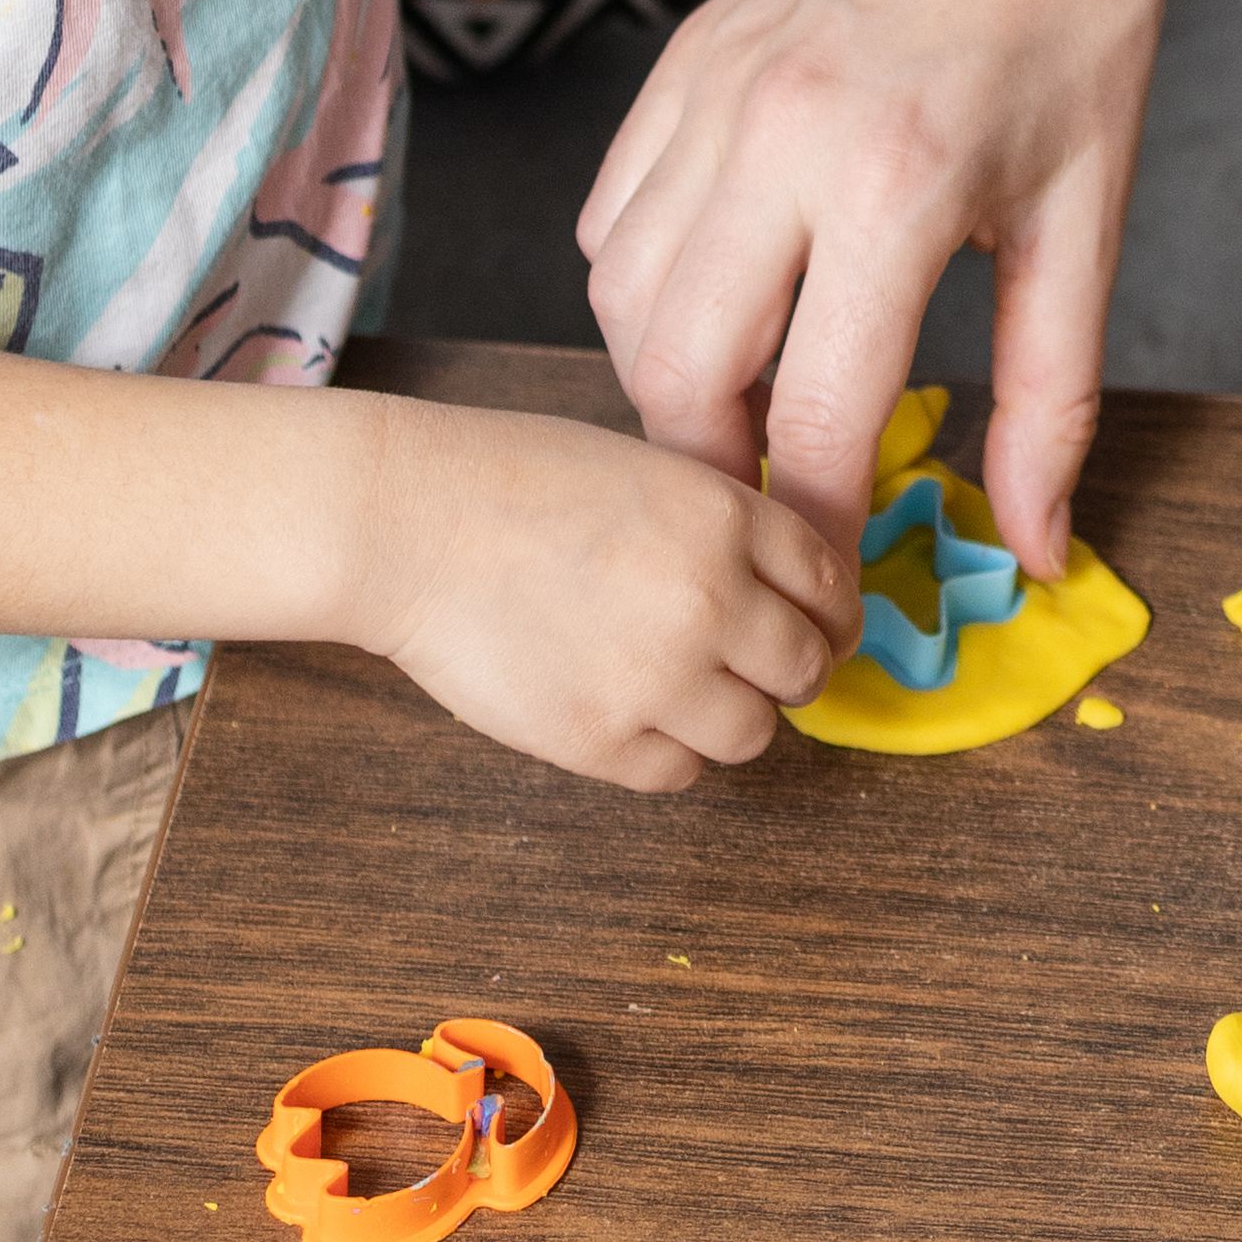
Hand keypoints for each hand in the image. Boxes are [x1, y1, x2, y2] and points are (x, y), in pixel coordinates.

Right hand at [333, 395, 859, 791]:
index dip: (831, 614)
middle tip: (750, 666)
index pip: (831, 586)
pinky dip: (664, 752)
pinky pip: (677, 773)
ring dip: (728, 716)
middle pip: (806, 668)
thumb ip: (723, 527)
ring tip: (678, 688)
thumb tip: (786, 591)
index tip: (819, 628)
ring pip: (753, 734)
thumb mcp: (649, 468)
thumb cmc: (515, 480)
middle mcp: (710, 599)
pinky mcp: (600, 741)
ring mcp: (658, 677)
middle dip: (787, 670)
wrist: (410, 522)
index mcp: (726, 516)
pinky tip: (627, 710)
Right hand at [577, 0, 1191, 576]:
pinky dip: (641, 287)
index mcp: (893, 181)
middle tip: (772, 509)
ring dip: (669, 380)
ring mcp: (712, 90)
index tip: (832, 586)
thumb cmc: (1078, 26)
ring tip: (751, 410)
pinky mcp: (680, 60)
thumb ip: (1051, 399)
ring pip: (621, 297)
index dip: (813, 528)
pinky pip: (611, 215)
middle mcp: (777, 134)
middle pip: (675, 372)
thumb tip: (1033, 547)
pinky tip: (721, 304)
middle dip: (711, 471)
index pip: (810, 414)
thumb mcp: (1089, 222)